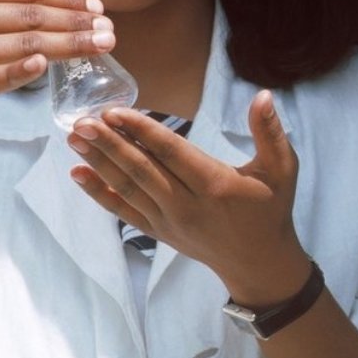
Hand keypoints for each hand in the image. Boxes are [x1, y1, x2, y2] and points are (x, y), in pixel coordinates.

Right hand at [0, 0, 112, 133]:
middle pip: (33, 18)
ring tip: (100, 46)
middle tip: (110, 30)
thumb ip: (1, 3)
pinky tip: (46, 66)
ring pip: (23, 46)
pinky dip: (20, 71)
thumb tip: (63, 5)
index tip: (98, 7)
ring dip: (69, 47)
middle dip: (78, 24)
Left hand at [67, 90, 311, 304]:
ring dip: (99, 163)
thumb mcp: (282, 169)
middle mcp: (187, 205)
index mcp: (215, 185)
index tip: (115, 112)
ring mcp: (169, 222)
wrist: (258, 262)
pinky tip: (78, 174)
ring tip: (74, 139)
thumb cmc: (271, 209)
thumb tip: (262, 95)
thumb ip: (271, 131)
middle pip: (142, 170)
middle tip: (82, 121)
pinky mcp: (159, 232)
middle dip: (110, 144)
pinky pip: (123, 212)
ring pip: (128, 188)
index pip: (171, 153)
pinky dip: (99, 193)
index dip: (142, 131)